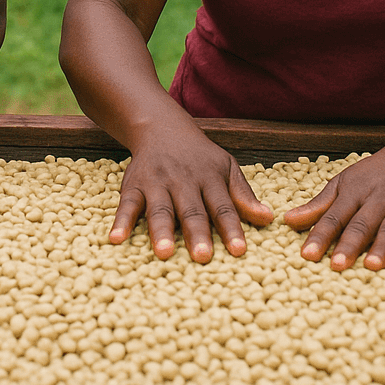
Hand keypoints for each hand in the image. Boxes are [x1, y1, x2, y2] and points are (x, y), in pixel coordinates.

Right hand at [113, 122, 273, 262]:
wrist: (161, 127)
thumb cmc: (199, 156)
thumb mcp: (225, 167)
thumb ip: (242, 194)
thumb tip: (267, 218)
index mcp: (209, 178)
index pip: (223, 206)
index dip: (231, 228)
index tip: (239, 250)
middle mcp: (183, 180)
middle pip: (191, 210)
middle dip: (197, 233)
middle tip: (203, 257)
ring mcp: (157, 183)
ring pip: (160, 208)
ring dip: (161, 231)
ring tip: (165, 253)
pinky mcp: (134, 185)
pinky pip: (127, 204)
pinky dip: (121, 221)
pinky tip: (116, 239)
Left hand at [283, 145, 384, 269]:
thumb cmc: (377, 174)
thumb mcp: (344, 183)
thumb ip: (318, 206)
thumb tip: (288, 221)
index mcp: (355, 193)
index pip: (334, 216)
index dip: (320, 235)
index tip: (306, 255)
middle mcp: (379, 200)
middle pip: (362, 224)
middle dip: (349, 244)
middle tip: (336, 265)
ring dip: (383, 247)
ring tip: (373, 265)